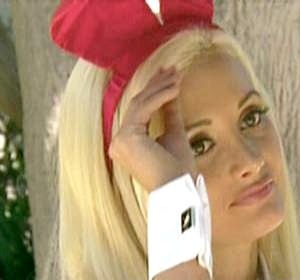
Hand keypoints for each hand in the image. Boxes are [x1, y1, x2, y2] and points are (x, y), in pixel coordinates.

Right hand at [107, 66, 198, 191]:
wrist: (179, 190)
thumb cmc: (178, 170)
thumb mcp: (174, 135)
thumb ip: (169, 114)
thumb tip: (171, 92)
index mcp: (128, 144)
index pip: (139, 110)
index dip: (153, 91)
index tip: (169, 76)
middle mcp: (119, 142)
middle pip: (138, 104)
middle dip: (156, 84)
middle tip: (172, 69)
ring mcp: (120, 140)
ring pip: (140, 104)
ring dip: (160, 87)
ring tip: (177, 76)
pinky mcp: (127, 138)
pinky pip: (144, 109)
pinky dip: (160, 97)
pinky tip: (175, 88)